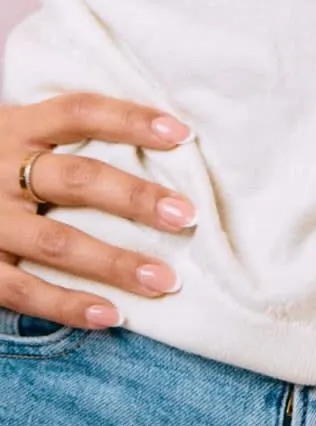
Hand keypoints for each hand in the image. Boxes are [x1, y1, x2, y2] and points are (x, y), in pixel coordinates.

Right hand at [0, 94, 197, 328]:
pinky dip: (68, 305)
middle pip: (78, 179)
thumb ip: (59, 134)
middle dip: (136, 198)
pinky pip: (23, 291)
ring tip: (165, 280)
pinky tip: (110, 315)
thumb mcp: (11, 131)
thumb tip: (152, 136)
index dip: (131, 118)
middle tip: (187, 215)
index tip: (183, 133)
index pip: (80, 111)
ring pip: (57, 242)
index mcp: (14, 126)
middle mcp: (0, 170)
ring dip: (115, 263)